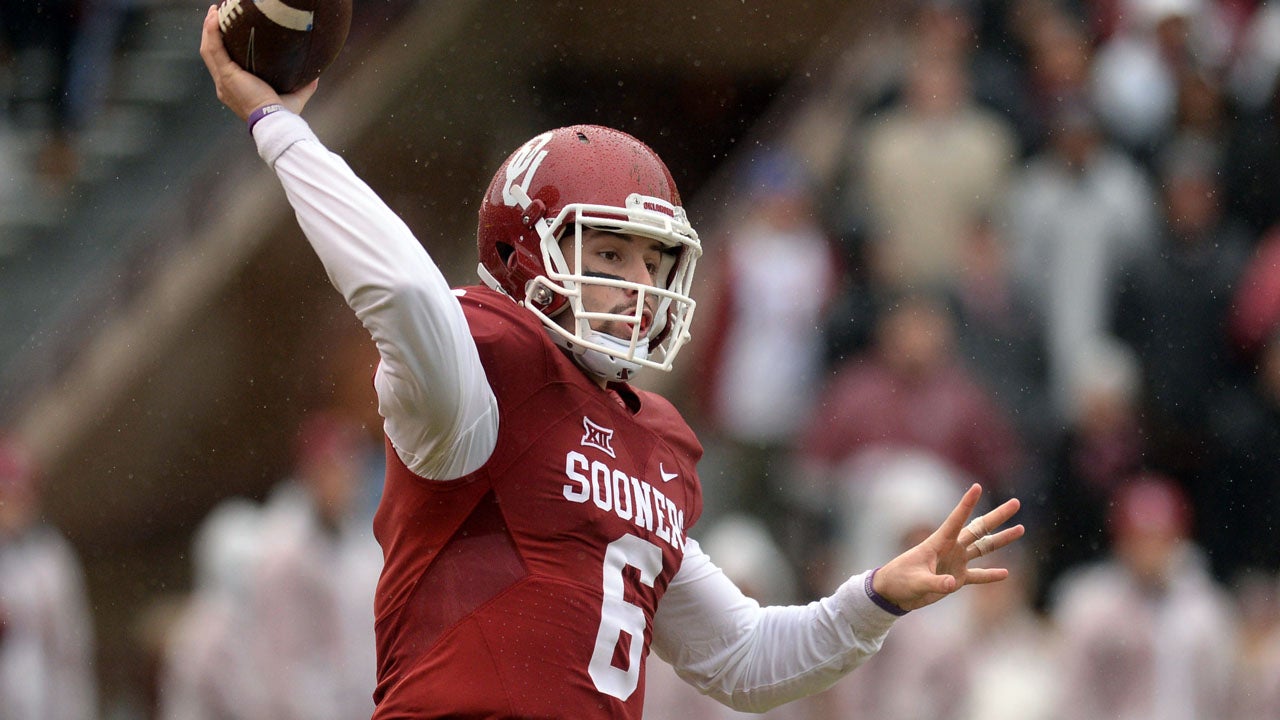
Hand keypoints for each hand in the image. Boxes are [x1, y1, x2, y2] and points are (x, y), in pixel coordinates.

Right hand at [198, 5, 316, 119]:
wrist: (275, 121)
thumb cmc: (282, 116)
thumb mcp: (293, 97)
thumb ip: (303, 86)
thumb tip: (316, 76)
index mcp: (235, 90)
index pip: (223, 64)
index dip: (221, 48)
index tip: (227, 33)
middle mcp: (225, 86)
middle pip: (212, 54)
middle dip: (212, 34)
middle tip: (216, 17)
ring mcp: (224, 80)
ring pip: (209, 49)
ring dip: (209, 29)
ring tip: (214, 12)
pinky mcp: (227, 75)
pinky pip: (214, 49)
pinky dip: (212, 32)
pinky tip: (215, 18)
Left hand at [872, 483, 1022, 612]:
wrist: (894, 593)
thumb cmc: (900, 581)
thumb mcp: (917, 582)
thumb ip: (936, 582)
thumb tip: (954, 583)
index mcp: (939, 542)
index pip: (956, 519)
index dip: (966, 503)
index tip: (977, 487)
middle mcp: (951, 548)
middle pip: (979, 528)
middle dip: (997, 516)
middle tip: (1016, 503)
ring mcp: (956, 562)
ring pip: (983, 547)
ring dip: (1001, 539)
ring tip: (1021, 528)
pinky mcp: (957, 578)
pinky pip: (978, 575)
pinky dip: (991, 575)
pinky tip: (1005, 573)